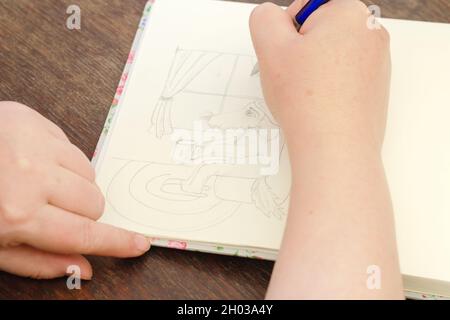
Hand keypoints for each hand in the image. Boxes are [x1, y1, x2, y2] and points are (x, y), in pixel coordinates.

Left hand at [0, 102, 150, 279]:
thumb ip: (40, 262)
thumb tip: (84, 269)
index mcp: (17, 214)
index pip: (84, 233)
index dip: (116, 242)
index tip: (140, 243)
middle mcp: (30, 177)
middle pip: (95, 201)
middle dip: (83, 211)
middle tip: (55, 210)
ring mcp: (32, 143)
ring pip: (89, 173)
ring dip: (73, 184)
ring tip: (41, 182)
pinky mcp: (31, 119)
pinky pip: (71, 147)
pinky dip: (61, 159)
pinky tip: (33, 161)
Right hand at [250, 1, 402, 298]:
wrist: (335, 150)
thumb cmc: (306, 99)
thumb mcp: (270, 48)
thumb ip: (264, 19)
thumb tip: (272, 17)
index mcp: (350, 12)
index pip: (303, 9)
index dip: (286, 35)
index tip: (287, 59)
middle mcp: (372, 32)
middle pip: (318, 33)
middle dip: (299, 53)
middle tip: (293, 80)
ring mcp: (378, 63)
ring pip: (328, 57)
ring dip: (311, 72)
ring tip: (306, 96)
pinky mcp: (375, 89)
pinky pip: (341, 78)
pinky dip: (327, 88)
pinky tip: (319, 106)